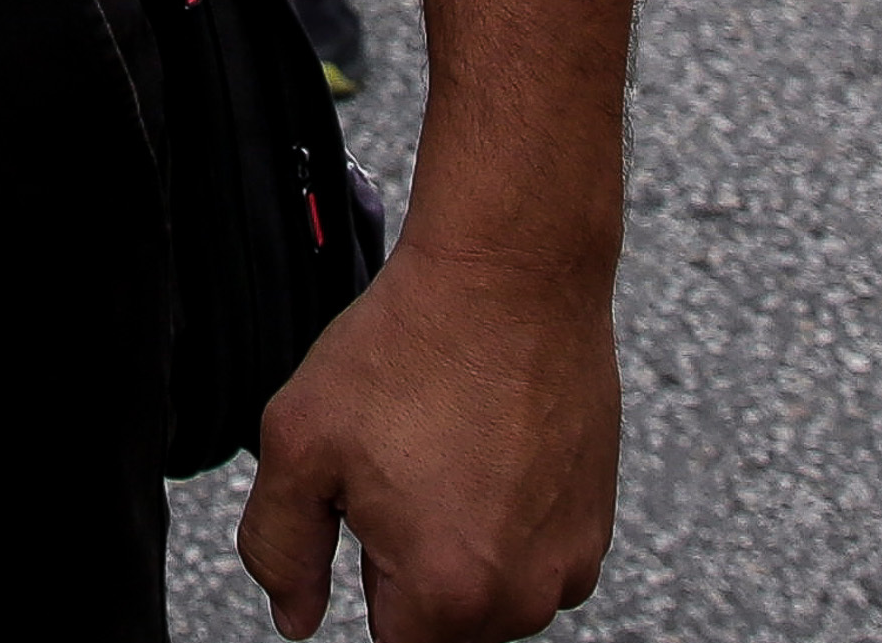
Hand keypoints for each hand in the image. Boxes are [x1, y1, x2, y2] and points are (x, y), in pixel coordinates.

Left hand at [236, 242, 620, 641]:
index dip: (369, 572)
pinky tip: (494, 445)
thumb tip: (297, 616)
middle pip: (449, 622)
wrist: (511, 274)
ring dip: (469, 542)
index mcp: (446, 593)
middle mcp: (523, 594)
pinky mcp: (601, 520)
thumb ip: (281, 549)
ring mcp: (572, 559)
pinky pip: (541, 552)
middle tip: (409, 466)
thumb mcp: (300, 442)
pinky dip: (515, 516)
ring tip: (452, 448)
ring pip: (497, 589)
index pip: (393, 642)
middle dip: (418, 564)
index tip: (374, 512)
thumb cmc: (409, 347)